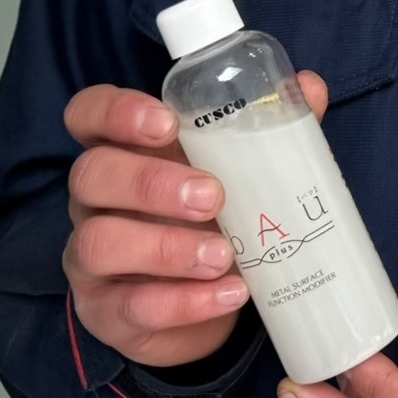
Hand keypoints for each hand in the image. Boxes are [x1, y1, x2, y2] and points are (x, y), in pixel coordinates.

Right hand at [61, 71, 328, 368]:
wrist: (207, 303)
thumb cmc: (217, 218)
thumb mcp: (242, 171)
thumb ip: (269, 130)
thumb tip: (308, 87)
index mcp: (124, 150)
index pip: (90, 114)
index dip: (116, 112)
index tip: (166, 123)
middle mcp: (97, 199)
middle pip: (92, 174)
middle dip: (150, 182)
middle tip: (213, 196)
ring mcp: (92, 257)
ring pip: (100, 242)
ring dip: (167, 249)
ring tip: (223, 255)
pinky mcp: (106, 311)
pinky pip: (130, 306)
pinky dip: (184, 302)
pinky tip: (228, 294)